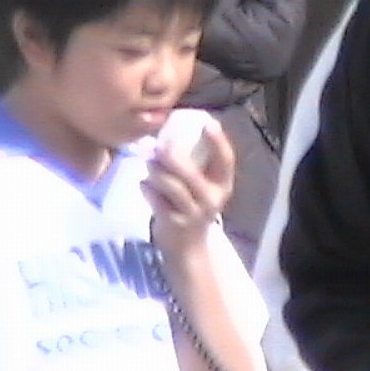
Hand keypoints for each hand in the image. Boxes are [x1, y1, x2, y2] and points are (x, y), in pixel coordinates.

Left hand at [143, 116, 234, 256]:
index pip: (226, 160)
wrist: (188, 247)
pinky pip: (158, 202)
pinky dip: (148, 190)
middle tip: (159, 145)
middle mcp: (212, 198)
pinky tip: (143, 184)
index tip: (208, 123)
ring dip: (157, 172)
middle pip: (192, 173)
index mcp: (222, 185)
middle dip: (173, 157)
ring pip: (173, 186)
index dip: (219, 141)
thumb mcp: (203, 188)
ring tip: (149, 162)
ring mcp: (193, 213)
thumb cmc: (194, 207)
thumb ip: (195, 167)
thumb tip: (173, 135)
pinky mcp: (175, 223)